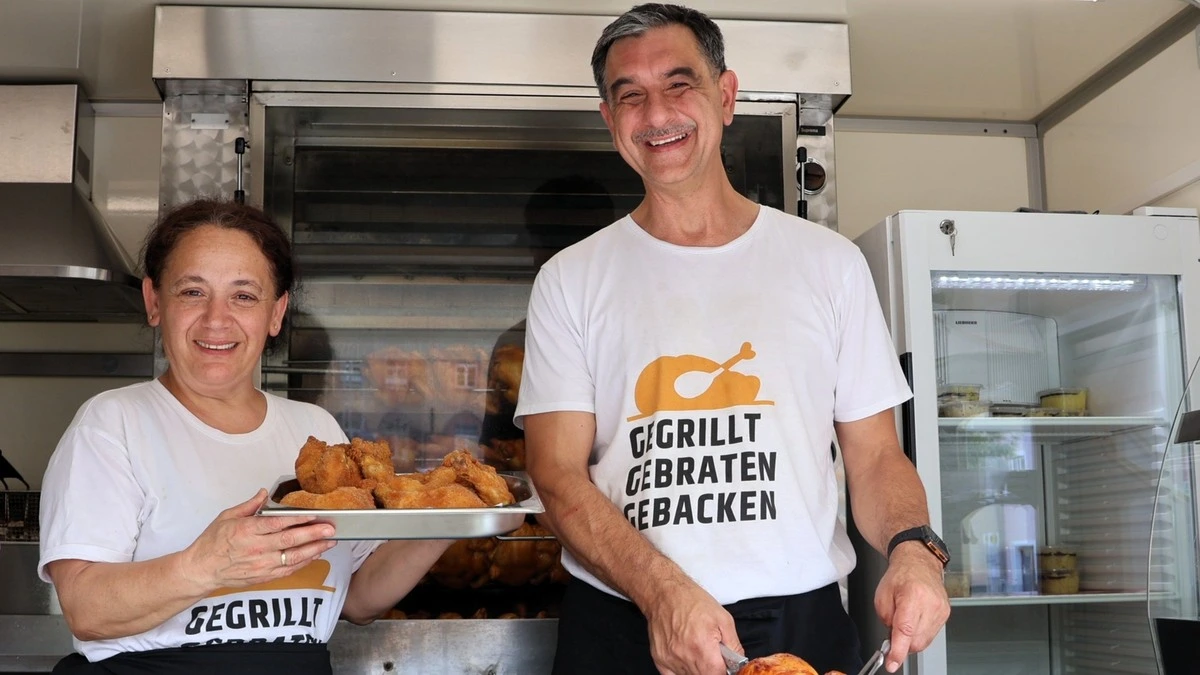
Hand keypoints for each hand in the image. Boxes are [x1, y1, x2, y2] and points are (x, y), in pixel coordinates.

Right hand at [179, 489, 336, 591]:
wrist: (201, 570)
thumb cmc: (212, 542)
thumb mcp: (227, 517)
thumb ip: (249, 506)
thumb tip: (264, 493)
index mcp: (246, 530)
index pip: (277, 523)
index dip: (298, 519)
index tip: (315, 514)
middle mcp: (256, 548)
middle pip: (290, 540)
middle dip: (313, 534)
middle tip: (330, 528)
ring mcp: (261, 564)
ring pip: (293, 557)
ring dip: (314, 549)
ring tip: (330, 541)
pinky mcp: (264, 576)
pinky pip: (288, 570)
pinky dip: (304, 562)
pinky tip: (316, 554)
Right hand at [642, 577, 739, 674]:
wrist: (665, 592)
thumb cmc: (692, 601)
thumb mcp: (723, 619)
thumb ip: (734, 645)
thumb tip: (739, 663)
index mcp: (703, 648)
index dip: (724, 671)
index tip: (724, 664)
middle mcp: (685, 657)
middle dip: (711, 669)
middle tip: (711, 654)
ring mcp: (671, 660)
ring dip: (697, 669)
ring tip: (697, 650)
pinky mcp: (660, 659)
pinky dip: (681, 671)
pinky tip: (686, 658)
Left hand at [874, 543, 950, 671]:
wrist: (919, 563)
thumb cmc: (900, 575)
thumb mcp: (882, 596)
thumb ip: (886, 620)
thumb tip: (892, 641)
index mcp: (913, 595)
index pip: (906, 630)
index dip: (898, 651)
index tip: (892, 663)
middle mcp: (931, 603)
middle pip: (916, 640)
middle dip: (902, 644)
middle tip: (892, 632)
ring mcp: (941, 610)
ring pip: (925, 641)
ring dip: (911, 639)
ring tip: (905, 620)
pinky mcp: (946, 614)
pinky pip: (931, 635)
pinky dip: (919, 634)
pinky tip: (914, 621)